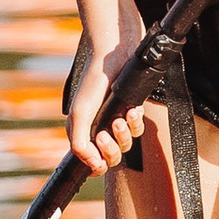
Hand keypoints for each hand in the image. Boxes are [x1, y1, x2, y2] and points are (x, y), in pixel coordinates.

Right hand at [65, 12, 153, 174]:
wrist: (115, 53)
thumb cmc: (94, 80)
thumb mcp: (81, 113)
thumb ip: (80, 142)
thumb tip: (91, 165)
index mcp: (82, 131)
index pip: (91, 162)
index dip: (97, 164)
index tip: (99, 158)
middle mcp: (98, 127)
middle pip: (110, 157)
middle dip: (111, 149)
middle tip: (106, 134)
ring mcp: (115, 119)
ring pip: (126, 144)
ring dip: (124, 133)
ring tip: (121, 118)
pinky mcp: (130, 109)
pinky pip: (138, 127)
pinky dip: (136, 121)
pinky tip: (133, 109)